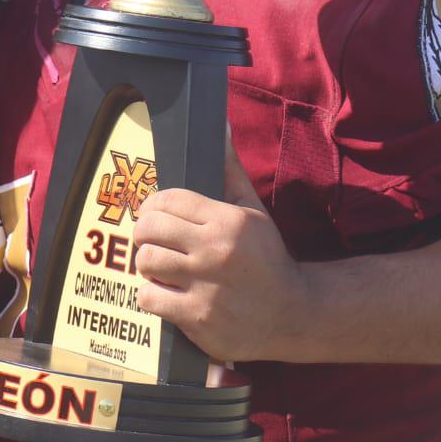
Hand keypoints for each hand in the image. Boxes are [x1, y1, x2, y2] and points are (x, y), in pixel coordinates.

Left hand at [131, 140, 307, 362]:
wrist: (295, 315)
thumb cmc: (267, 260)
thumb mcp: (253, 212)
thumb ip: (230, 170)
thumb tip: (220, 123)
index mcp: (228, 221)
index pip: (168, 199)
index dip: (153, 206)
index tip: (156, 215)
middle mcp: (216, 251)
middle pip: (148, 229)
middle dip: (145, 234)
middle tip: (154, 241)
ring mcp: (206, 287)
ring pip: (146, 262)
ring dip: (149, 265)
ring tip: (163, 267)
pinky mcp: (197, 318)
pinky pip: (149, 297)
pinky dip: (152, 295)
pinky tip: (168, 293)